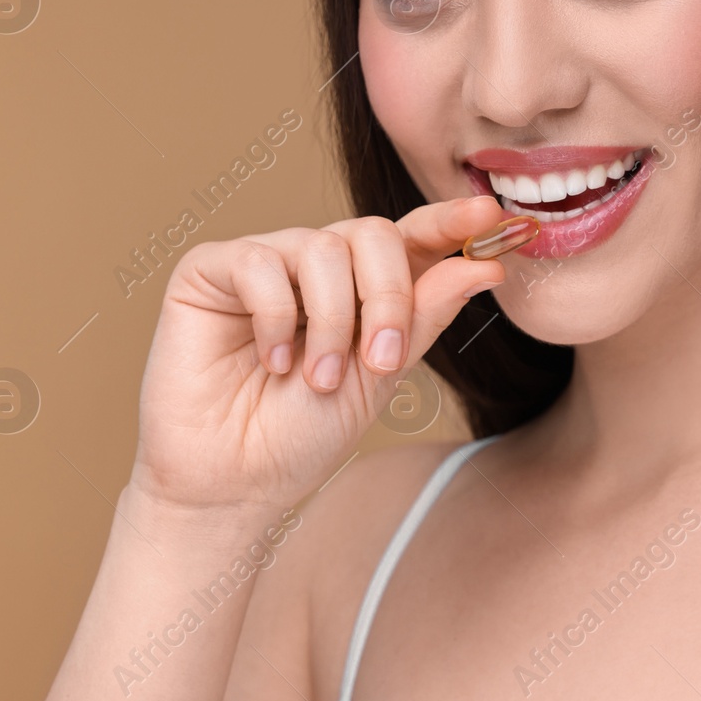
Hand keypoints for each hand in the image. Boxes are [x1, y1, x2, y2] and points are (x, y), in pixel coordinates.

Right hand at [127, 195, 508, 512]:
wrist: (235, 483)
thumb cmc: (302, 434)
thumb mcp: (380, 375)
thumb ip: (424, 315)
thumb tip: (483, 264)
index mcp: (364, 286)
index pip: (412, 237)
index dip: (450, 222)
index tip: (490, 217)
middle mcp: (317, 264)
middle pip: (373, 232)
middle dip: (389, 296)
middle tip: (380, 360)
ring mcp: (265, 261)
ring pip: (322, 247)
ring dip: (332, 322)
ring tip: (316, 379)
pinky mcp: (210, 270)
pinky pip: (259, 261)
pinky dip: (274, 317)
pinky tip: (270, 361)